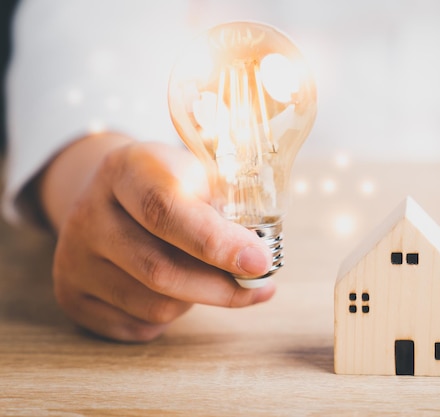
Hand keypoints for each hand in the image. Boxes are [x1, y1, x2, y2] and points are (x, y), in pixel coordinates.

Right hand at [38, 133, 274, 341]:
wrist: (110, 194)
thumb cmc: (169, 185)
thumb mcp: (197, 175)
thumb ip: (226, 209)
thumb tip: (259, 259)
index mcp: (126, 170)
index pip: (165, 210)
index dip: (216, 242)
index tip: (259, 262)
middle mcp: (89, 214)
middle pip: (160, 270)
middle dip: (222, 286)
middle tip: (259, 285)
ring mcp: (73, 258)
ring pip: (155, 306)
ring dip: (198, 298)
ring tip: (208, 274)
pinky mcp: (73, 295)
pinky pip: (140, 326)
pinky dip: (174, 315)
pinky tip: (178, 288)